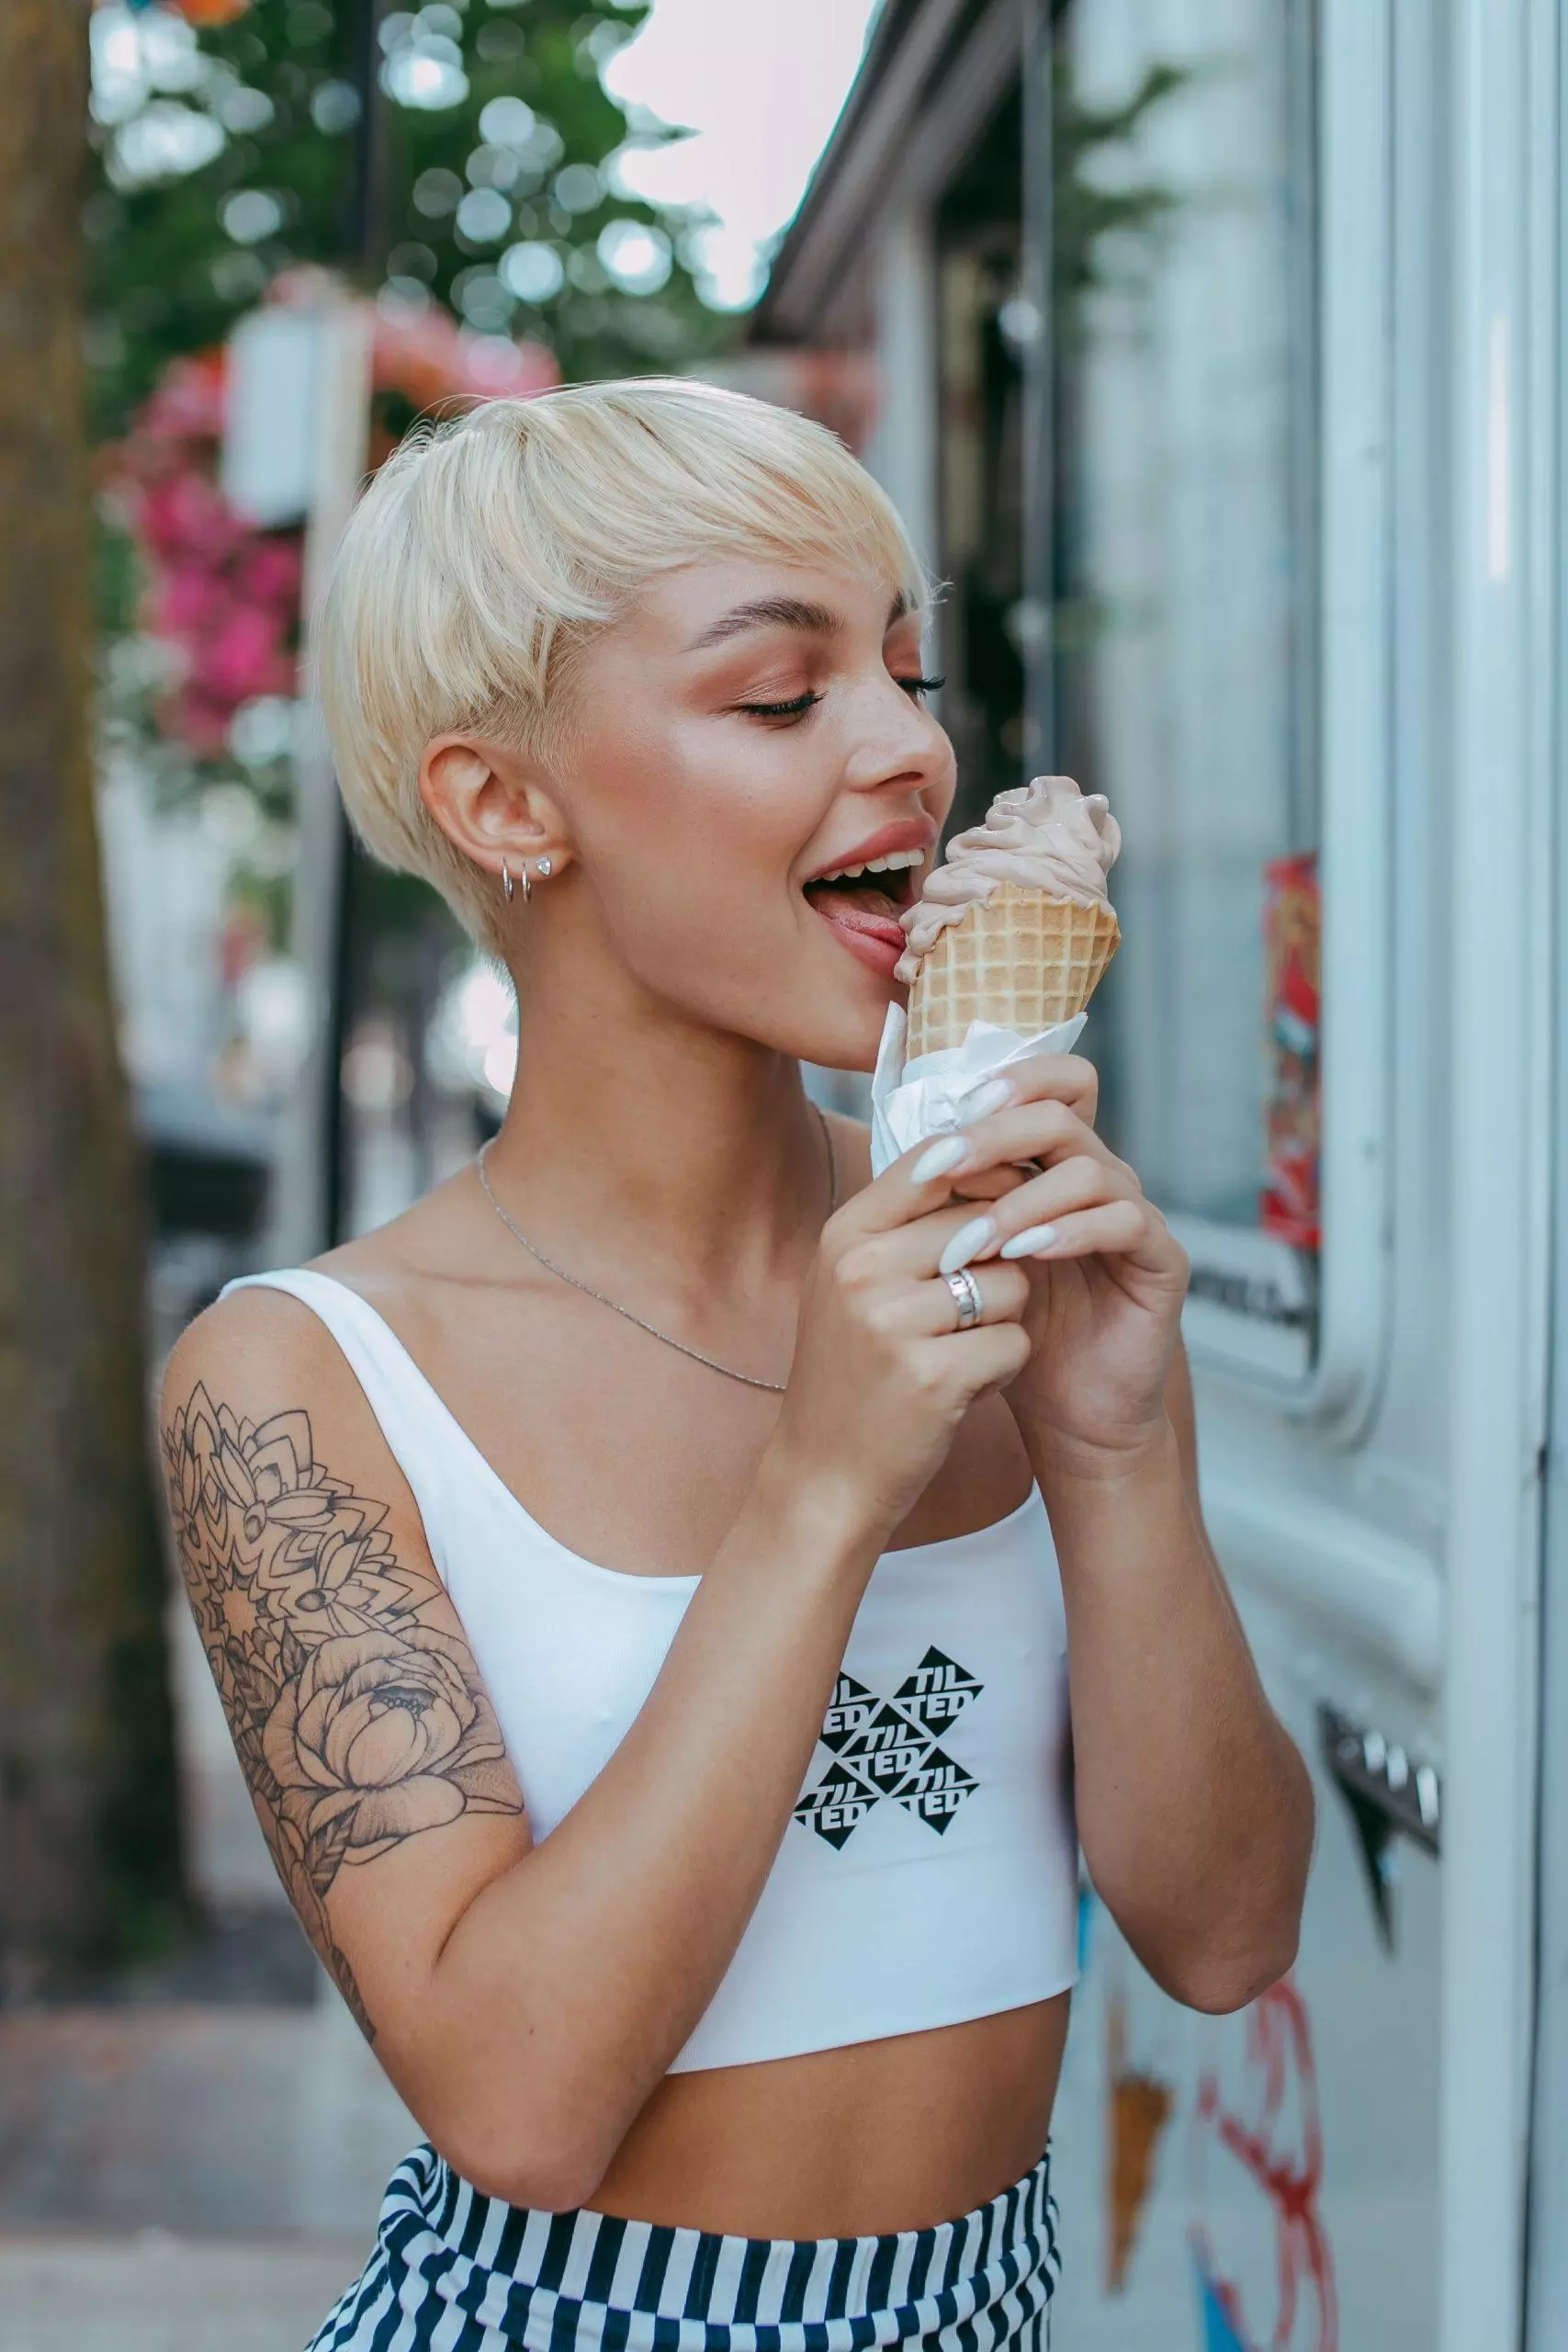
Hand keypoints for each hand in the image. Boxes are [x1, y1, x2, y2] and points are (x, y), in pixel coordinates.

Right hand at [770, 1146, 1034, 1542]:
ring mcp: (893, 1323)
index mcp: (843, 1235)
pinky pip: (1015, 1343)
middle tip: (965, 1315)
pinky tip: (963, 1390)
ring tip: (957, 1354)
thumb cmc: (851, 1373)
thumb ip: (905, 1224)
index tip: (1005, 1205)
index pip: (936, 1161)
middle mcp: (862, 1270)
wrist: (823, 1476)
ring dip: (1003, 1322)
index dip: (986, 1174)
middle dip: (998, 1266)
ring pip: (1011, 1285)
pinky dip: (1003, 1369)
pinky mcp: (932, 1376)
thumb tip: (987, 1158)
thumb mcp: (853, 1283)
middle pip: (987, 1225)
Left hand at [923, 1055, 1188, 1471]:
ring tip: (978, 1240)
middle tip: (944, 1165)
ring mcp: (1136, 1216)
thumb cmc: (1009, 1332)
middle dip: (996, 1135)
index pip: (1050, 1088)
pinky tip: (1028, 1254)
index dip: (1008, 1082)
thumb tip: (901, 1155)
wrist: (1065, 1414)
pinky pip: (1127, 1222)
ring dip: (1024, 1199)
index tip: (950, 1111)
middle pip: (1061, 1115)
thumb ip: (949, 1207)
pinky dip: (1072, 1231)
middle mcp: (1099, 1179)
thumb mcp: (966, 1261)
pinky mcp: (1163, 1260)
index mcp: (1053, 1167)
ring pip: (1091, 1169)